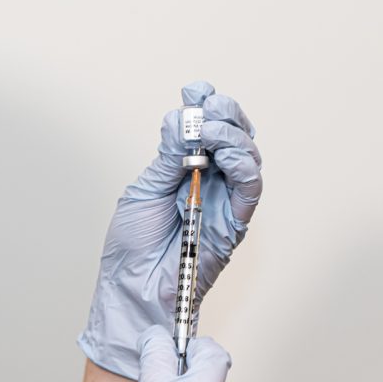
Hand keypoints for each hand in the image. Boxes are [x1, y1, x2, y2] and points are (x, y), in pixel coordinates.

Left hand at [78, 80, 261, 379]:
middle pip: (235, 135)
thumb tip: (181, 117)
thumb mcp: (144, 189)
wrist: (131, 291)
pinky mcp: (234, 225)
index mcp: (187, 170)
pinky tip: (227, 156)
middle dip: (224, 114)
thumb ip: (167, 156)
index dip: (207, 104)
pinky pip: (251, 190)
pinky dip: (245, 166)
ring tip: (209, 132)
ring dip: (233, 136)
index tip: (195, 90)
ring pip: (249, 157)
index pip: (209, 128)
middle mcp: (211, 182)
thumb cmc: (132, 248)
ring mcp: (224, 202)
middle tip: (205, 110)